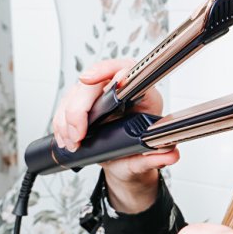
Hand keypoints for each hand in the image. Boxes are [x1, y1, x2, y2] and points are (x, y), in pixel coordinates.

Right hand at [52, 59, 179, 212]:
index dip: (108, 70)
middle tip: (78, 133)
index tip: (95, 80)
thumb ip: (156, 157)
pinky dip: (61, 122)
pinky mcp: (83, 104)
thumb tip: (171, 155)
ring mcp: (99, 95)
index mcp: (142, 94)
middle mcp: (119, 90)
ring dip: (66, 118)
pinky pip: (65, 105)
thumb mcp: (146, 160)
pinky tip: (66, 138)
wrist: (125, 164)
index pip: (126, 69)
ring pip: (75, 93)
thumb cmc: (139, 153)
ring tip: (73, 141)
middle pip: (93, 83)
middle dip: (79, 107)